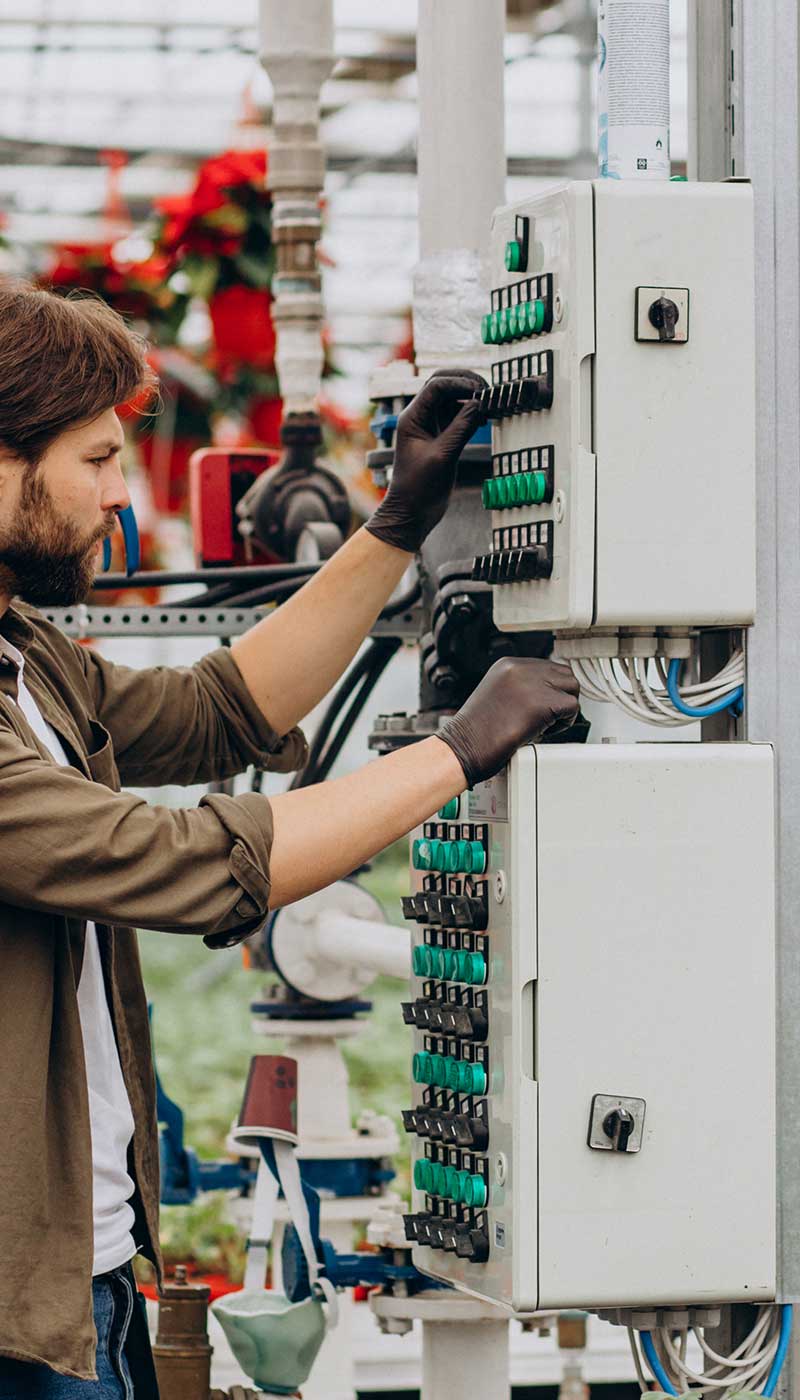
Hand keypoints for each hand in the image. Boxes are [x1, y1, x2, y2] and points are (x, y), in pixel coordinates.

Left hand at [365, 369, 486, 552]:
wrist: (411, 513)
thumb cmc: (418, 489)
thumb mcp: (443, 455)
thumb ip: (461, 427)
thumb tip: (480, 403)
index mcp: (412, 418)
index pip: (436, 385)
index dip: (460, 382)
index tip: (481, 391)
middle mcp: (420, 418)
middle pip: (443, 385)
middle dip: (465, 383)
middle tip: (488, 391)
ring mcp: (431, 427)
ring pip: (451, 399)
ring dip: (470, 398)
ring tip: (489, 405)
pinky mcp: (441, 438)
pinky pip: (457, 416)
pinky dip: (471, 413)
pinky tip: (483, 419)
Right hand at [436, 657, 580, 786]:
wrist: (464, 747)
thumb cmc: (476, 731)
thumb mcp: (497, 694)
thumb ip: (520, 687)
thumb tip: (546, 693)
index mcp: (508, 665)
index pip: (548, 666)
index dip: (551, 688)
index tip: (544, 705)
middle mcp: (521, 669)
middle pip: (564, 673)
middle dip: (561, 695)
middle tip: (549, 716)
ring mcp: (533, 684)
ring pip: (572, 687)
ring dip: (565, 707)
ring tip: (546, 723)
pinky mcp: (543, 703)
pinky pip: (572, 707)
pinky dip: (564, 723)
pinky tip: (545, 731)